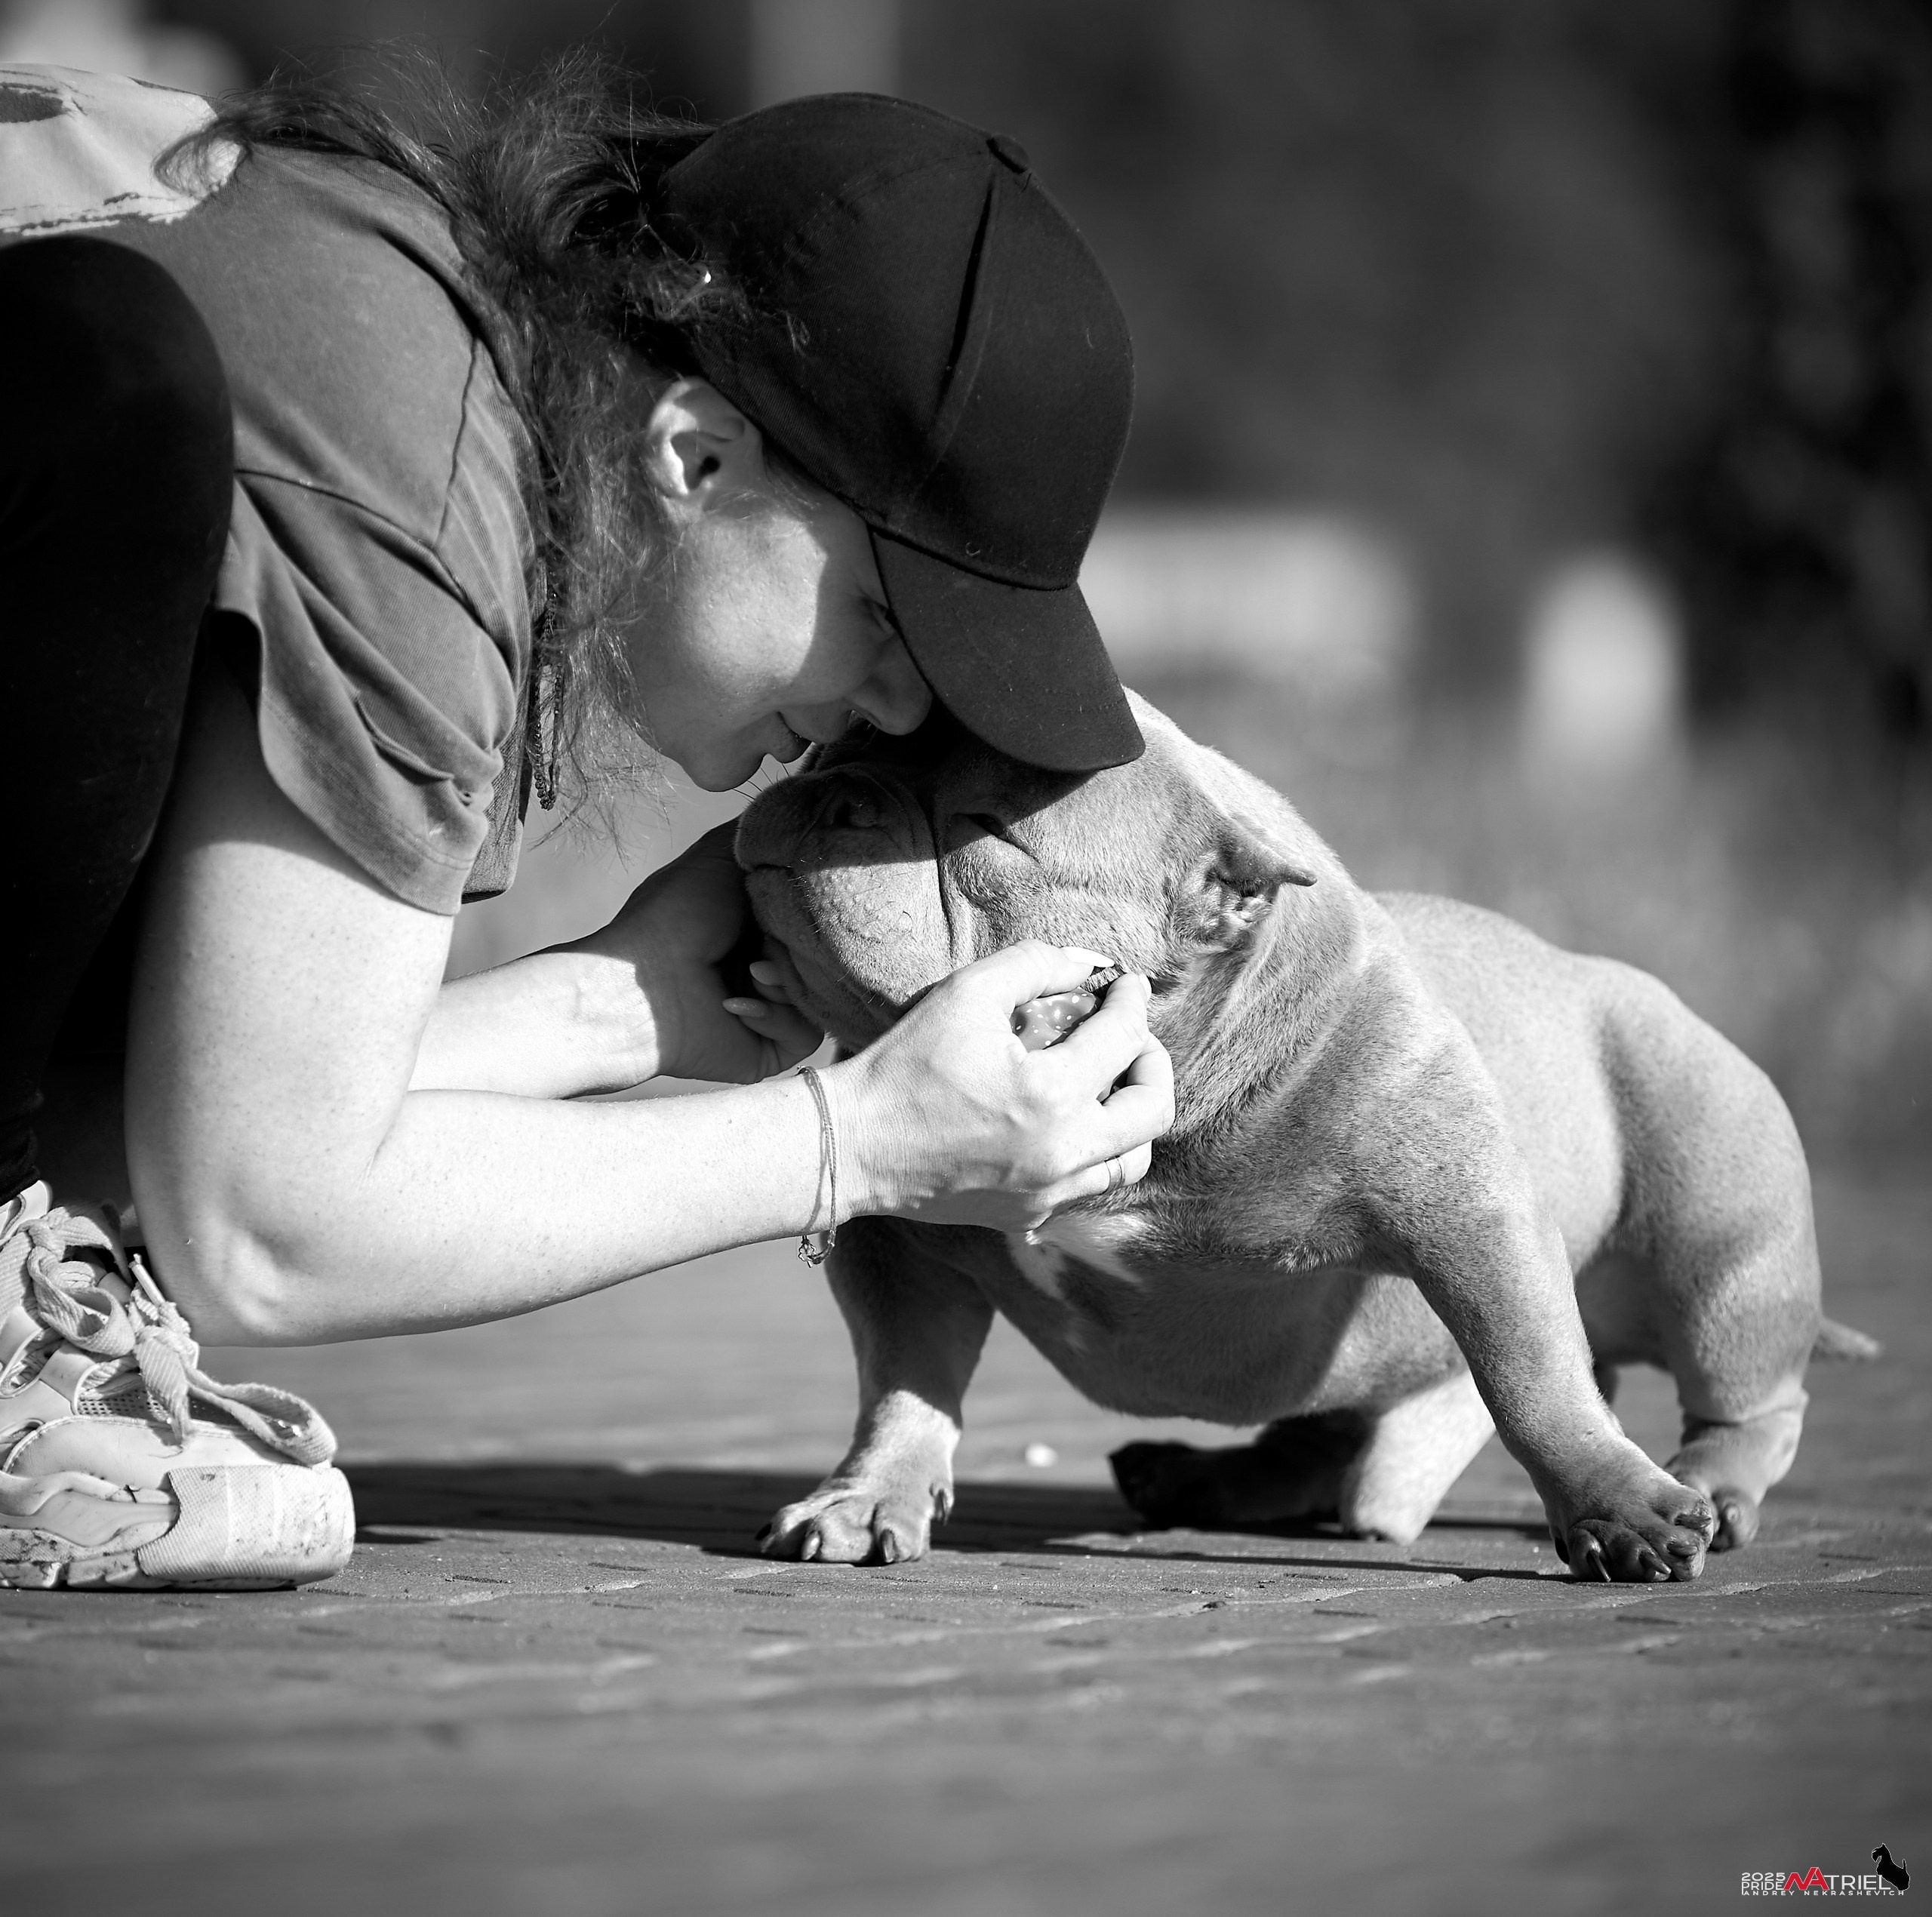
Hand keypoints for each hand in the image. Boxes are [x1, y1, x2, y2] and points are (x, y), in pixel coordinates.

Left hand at [577, 823, 822, 1083]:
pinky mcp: (770, 1050)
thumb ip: (765, 831)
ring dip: (787, 979)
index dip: (817, 905)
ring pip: (821, 994)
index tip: (809, 894)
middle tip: (768, 938)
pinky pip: (805, 1034)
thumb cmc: (673, 916)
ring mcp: (773, 1010)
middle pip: (827, 954)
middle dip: (802, 943)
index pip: (819, 915)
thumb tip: (807, 794)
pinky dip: (775, 1015)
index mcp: (762, 924)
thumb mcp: (722, 855)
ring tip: (750, 970)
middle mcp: (771, 966)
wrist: (636, 985)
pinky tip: (735, 1002)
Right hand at [827, 941, 1174, 1231]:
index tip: (1126, 985)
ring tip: (1107, 1084)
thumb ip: (1037, 965)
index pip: (1125, 1039)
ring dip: (1131, 1116)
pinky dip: (1093, 1149)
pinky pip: (1087, 1185)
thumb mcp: (966, 993)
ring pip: (1131, 1160)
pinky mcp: (1029, 1216)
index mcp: (1051, 1095)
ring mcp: (1048, 1194)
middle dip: (1152, 1061)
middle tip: (1130, 1036)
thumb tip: (1091, 964)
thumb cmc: (904, 1064)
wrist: (852, 1145)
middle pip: (1153, 1110)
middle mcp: (1062, 1154)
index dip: (1133, 1001)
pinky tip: (1066, 1120)